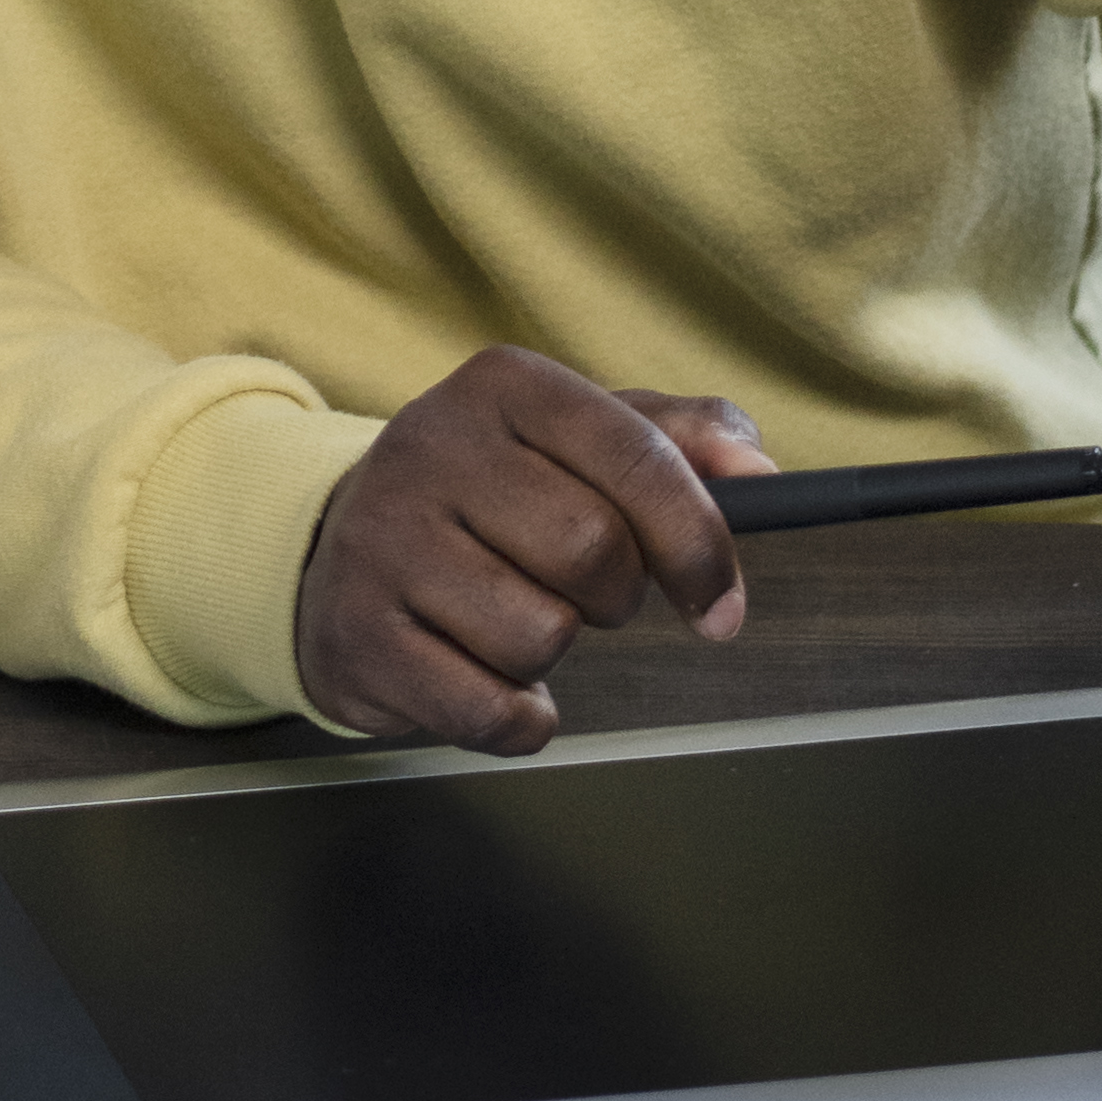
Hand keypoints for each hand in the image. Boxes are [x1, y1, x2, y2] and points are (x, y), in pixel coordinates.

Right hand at [292, 355, 766, 752]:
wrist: (341, 547)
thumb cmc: (492, 496)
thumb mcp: (577, 440)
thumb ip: (681, 440)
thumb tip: (760, 472)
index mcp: (502, 384)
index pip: (635, 454)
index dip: (698, 540)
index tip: (720, 600)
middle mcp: (431, 445)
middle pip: (592, 549)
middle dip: (614, 595)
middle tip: (583, 592)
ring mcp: (382, 539)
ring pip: (539, 633)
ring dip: (551, 651)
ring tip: (511, 616)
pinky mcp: (357, 632)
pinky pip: (489, 709)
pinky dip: (516, 716)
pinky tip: (486, 675)